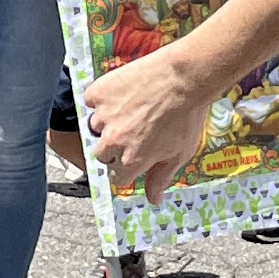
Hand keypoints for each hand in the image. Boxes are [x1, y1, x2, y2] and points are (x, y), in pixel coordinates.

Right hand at [82, 43, 214, 197]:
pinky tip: (121, 92)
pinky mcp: (98, 94)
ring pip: (95, 127)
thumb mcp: (180, 153)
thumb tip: (154, 200)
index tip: (133, 155)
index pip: (117, 177)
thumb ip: (161, 178)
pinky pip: (91, 101)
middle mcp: (113, 142)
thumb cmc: (187, 116)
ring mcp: (103, 118)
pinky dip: (102, 98)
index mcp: (132, 161)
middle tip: (132, 129)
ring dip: (107, 121)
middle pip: (102, 154)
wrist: (184, 77)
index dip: (126, 167)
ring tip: (129, 107)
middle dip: (115, 145)